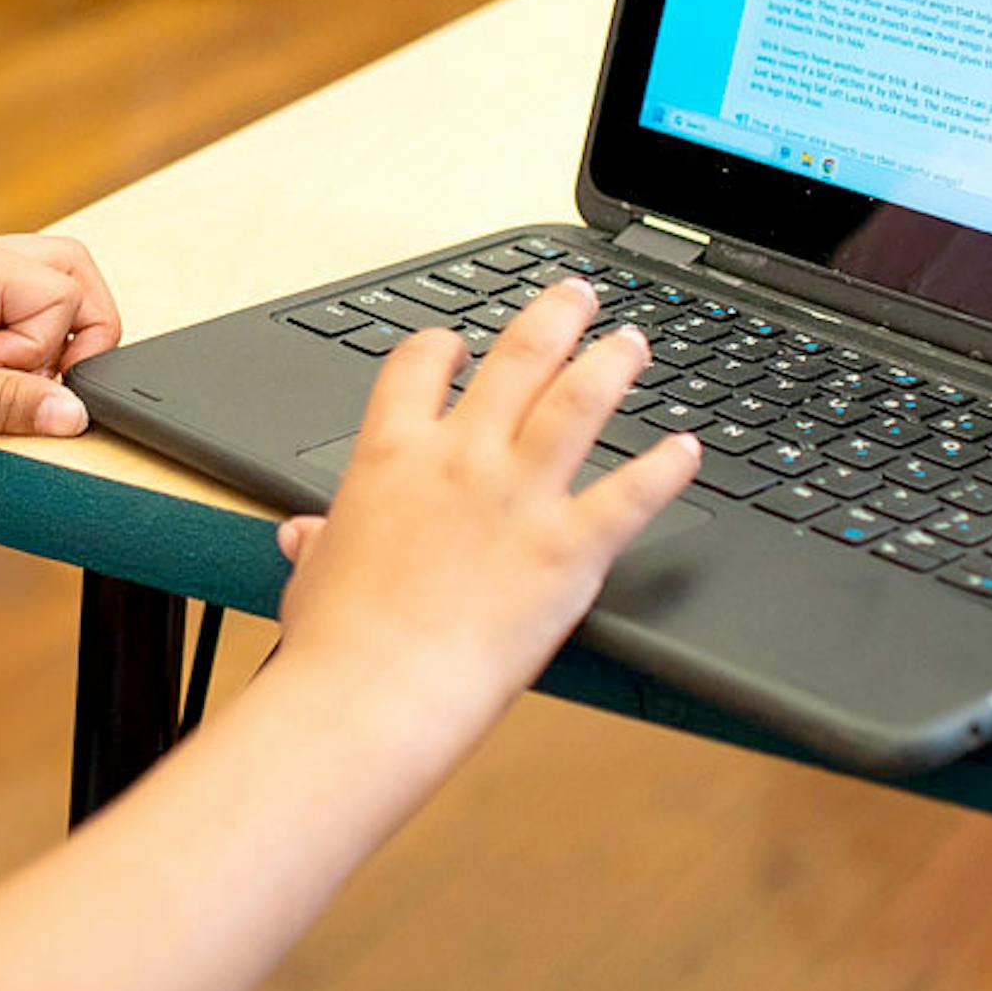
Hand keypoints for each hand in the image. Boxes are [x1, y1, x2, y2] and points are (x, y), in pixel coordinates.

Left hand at [0, 235, 124, 450]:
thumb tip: (77, 413)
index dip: (42, 348)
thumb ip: (9, 403)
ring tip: (0, 380)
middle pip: (71, 272)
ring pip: (46, 291)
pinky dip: (18, 347)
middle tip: (36, 380)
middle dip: (75, 332)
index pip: (64, 292)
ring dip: (45, 340)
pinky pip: (13, 313)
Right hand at [266, 278, 695, 751]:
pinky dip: (666, 468)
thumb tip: (305, 536)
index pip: (419, 366)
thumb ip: (321, 542)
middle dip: (554, 317)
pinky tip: (687, 450)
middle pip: (517, 358)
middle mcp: (461, 457)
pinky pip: (632, 494)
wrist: (373, 693)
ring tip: (632, 342)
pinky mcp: (569, 549)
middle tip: (576, 297)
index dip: (444, 345)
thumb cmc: (338, 641)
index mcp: (393, 454)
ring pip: (580, 401)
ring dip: (612, 363)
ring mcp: (519, 496)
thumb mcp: (315, 574)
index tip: (459, 345)